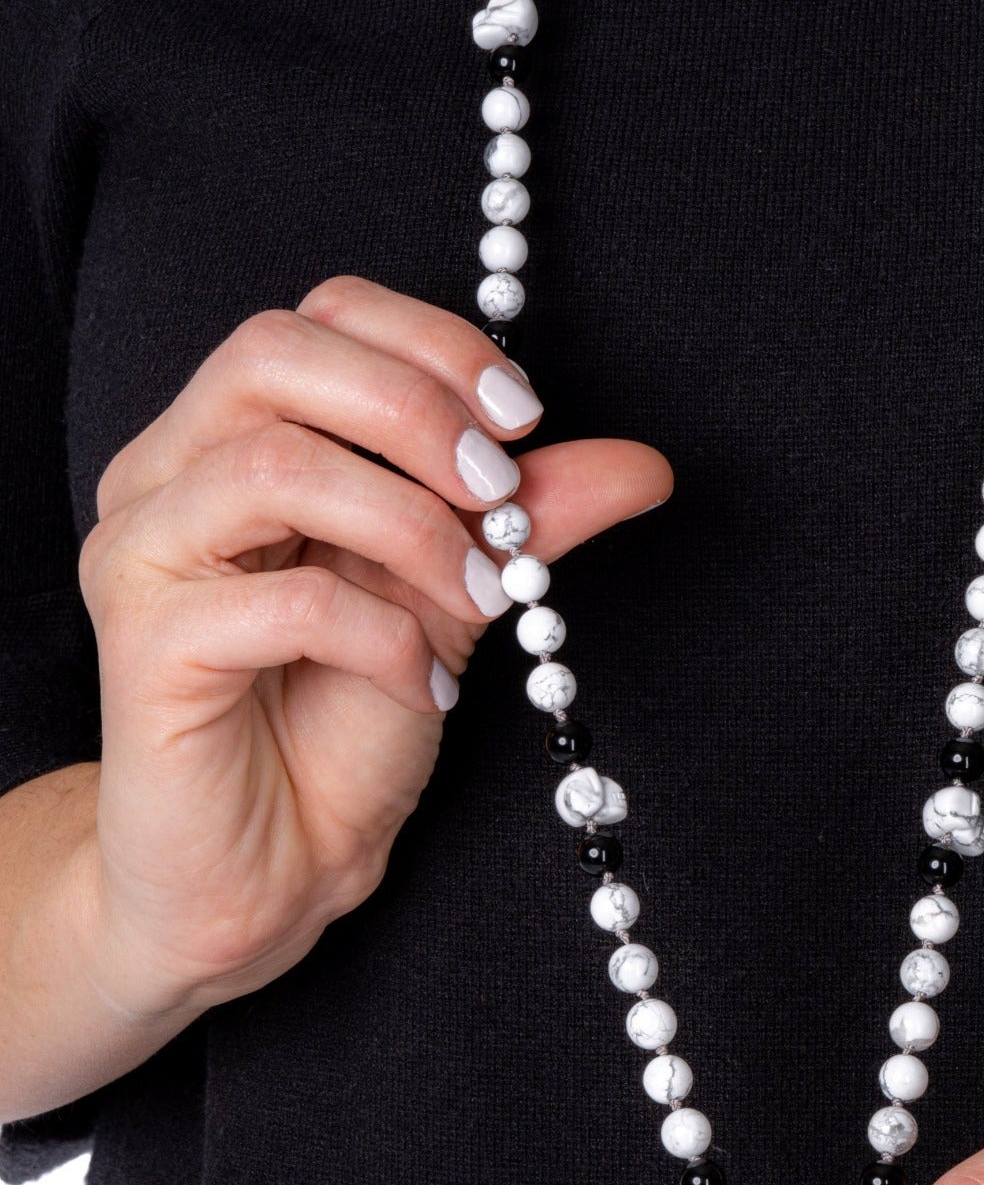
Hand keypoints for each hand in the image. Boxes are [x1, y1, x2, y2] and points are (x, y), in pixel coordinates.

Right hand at [74, 275, 669, 1026]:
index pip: (318, 316)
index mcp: (228, 434)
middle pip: (273, 353)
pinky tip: (423, 681)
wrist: (277, 868)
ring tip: (482, 595)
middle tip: (502, 494)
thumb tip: (642, 465)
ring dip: (410, 523)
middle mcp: (164, 473)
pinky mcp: (144, 648)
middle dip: (415, 409)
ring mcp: (141, 555)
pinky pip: (280, 602)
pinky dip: (381, 632)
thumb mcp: (459, 593)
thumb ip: (531, 518)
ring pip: (273, 465)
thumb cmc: (346, 720)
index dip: (430, 346)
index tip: (523, 417)